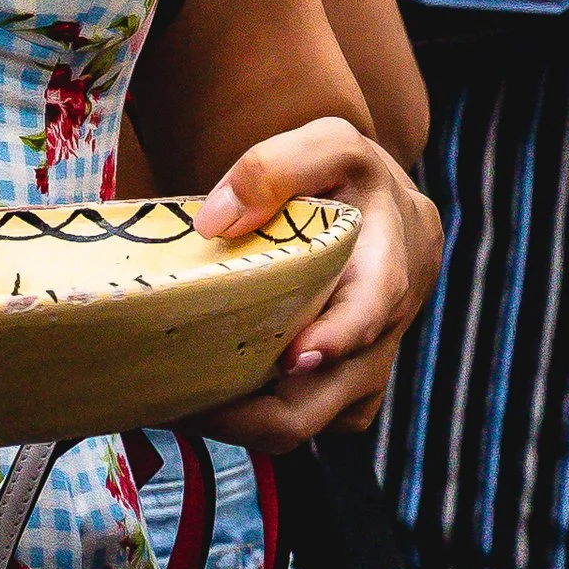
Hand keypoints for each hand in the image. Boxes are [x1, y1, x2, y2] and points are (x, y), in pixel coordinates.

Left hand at [181, 119, 442, 448]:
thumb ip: (274, 166)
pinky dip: (254, 422)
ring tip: (178, 405)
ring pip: (306, 424)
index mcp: (390, 265)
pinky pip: (302, 426)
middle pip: (321, 400)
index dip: (334, 339)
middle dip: (250, 414)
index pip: (369, 312)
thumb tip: (213, 222)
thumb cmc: (352, 176)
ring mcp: (366, 373)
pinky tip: (208, 398)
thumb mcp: (328, 143)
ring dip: (243, 424)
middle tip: (178, 402)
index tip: (289, 355)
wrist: (383, 210)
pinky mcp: (347, 395)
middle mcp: (384, 334)